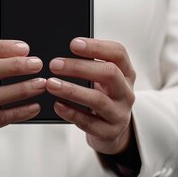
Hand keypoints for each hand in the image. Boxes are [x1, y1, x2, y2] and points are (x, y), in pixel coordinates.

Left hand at [45, 37, 136, 154]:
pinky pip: (89, 123)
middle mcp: (126, 92)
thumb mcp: (102, 78)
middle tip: (54, 64)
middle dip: (80, 67)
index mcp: (126, 72)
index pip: (118, 53)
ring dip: (72, 90)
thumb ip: (90, 64)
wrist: (111, 129)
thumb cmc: (102, 95)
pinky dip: (71, 112)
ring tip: (51, 84)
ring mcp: (120, 113)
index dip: (97, 47)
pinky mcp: (110, 132)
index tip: (73, 44)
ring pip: (98, 100)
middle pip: (109, 73)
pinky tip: (57, 104)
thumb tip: (60, 49)